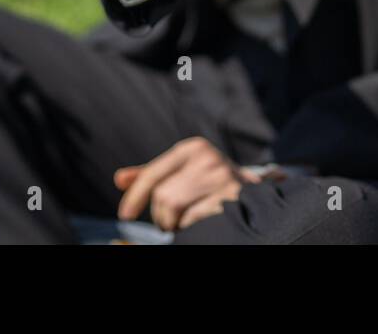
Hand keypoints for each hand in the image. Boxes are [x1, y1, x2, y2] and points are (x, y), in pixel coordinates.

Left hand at [113, 136, 263, 231]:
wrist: (258, 195)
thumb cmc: (213, 185)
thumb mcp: (184, 173)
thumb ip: (153, 175)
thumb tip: (119, 179)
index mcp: (193, 148)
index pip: (153, 173)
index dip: (135, 196)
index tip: (124, 215)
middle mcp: (209, 159)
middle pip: (162, 196)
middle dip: (162, 216)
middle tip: (173, 221)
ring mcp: (223, 179)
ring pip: (174, 210)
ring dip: (176, 224)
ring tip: (188, 222)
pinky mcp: (231, 201)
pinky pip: (193, 222)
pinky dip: (192, 228)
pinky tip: (204, 223)